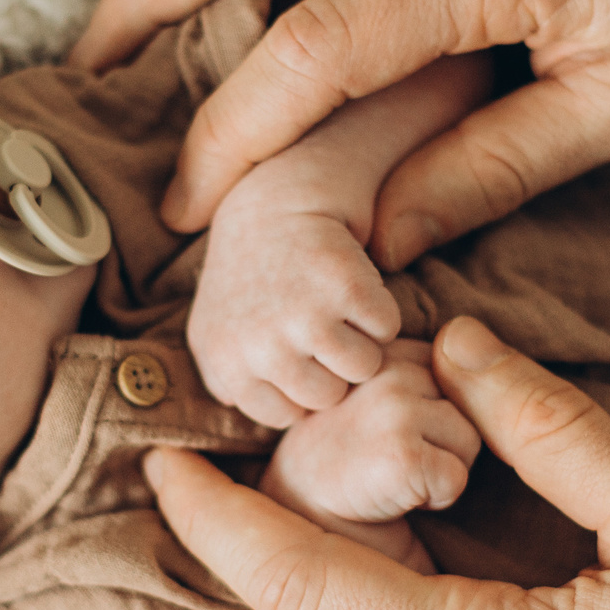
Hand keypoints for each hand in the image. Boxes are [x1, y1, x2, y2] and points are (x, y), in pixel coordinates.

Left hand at [187, 189, 399, 424]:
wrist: (279, 193)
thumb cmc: (258, 266)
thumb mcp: (222, 326)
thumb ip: (233, 379)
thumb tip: (257, 414)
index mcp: (223, 362)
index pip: (285, 415)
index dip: (301, 381)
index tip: (297, 343)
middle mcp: (255, 346)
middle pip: (327, 397)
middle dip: (335, 364)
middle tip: (324, 317)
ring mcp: (299, 316)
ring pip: (361, 368)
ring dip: (364, 338)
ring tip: (338, 302)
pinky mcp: (342, 287)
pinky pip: (386, 329)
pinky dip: (382, 306)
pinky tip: (355, 280)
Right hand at [260, 339, 478, 525]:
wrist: (302, 521)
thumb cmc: (352, 462)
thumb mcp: (386, 398)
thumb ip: (423, 372)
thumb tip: (474, 340)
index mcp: (382, 346)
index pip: (460, 370)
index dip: (442, 412)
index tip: (397, 431)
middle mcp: (384, 363)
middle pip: (472, 401)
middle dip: (447, 438)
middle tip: (393, 456)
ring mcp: (390, 405)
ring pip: (470, 439)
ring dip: (444, 469)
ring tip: (395, 474)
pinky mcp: (399, 452)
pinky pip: (456, 478)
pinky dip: (435, 499)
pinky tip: (393, 497)